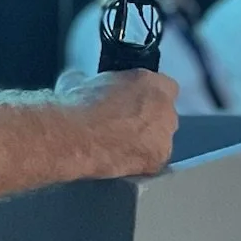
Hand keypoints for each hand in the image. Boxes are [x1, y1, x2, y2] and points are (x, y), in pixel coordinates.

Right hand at [53, 67, 178, 179]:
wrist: (74, 138)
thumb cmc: (77, 107)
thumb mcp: (80, 79)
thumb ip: (94, 81)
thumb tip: (79, 82)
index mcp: (151, 81)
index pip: (160, 85)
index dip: (142, 94)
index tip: (128, 100)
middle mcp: (165, 108)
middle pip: (164, 113)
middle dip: (146, 118)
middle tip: (120, 122)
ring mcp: (164, 136)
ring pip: (161, 138)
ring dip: (145, 140)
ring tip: (117, 144)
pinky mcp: (158, 160)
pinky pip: (153, 161)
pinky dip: (140, 161)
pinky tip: (119, 160)